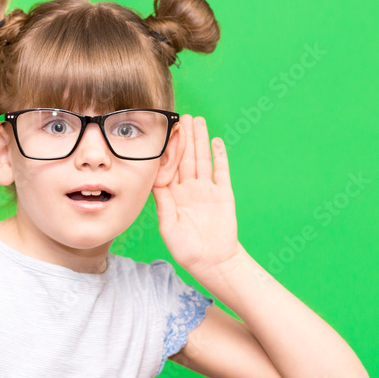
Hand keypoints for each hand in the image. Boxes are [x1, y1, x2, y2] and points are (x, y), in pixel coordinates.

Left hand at [152, 114, 242, 277]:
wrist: (213, 262)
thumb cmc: (187, 249)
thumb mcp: (169, 227)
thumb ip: (164, 204)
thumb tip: (155, 181)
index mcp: (173, 196)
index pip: (168, 167)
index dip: (167, 150)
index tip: (163, 132)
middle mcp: (189, 189)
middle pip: (185, 157)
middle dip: (184, 137)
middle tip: (181, 116)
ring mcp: (207, 190)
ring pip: (202, 159)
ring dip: (199, 140)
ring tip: (197, 120)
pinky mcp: (223, 194)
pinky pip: (221, 171)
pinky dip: (219, 156)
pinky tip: (216, 140)